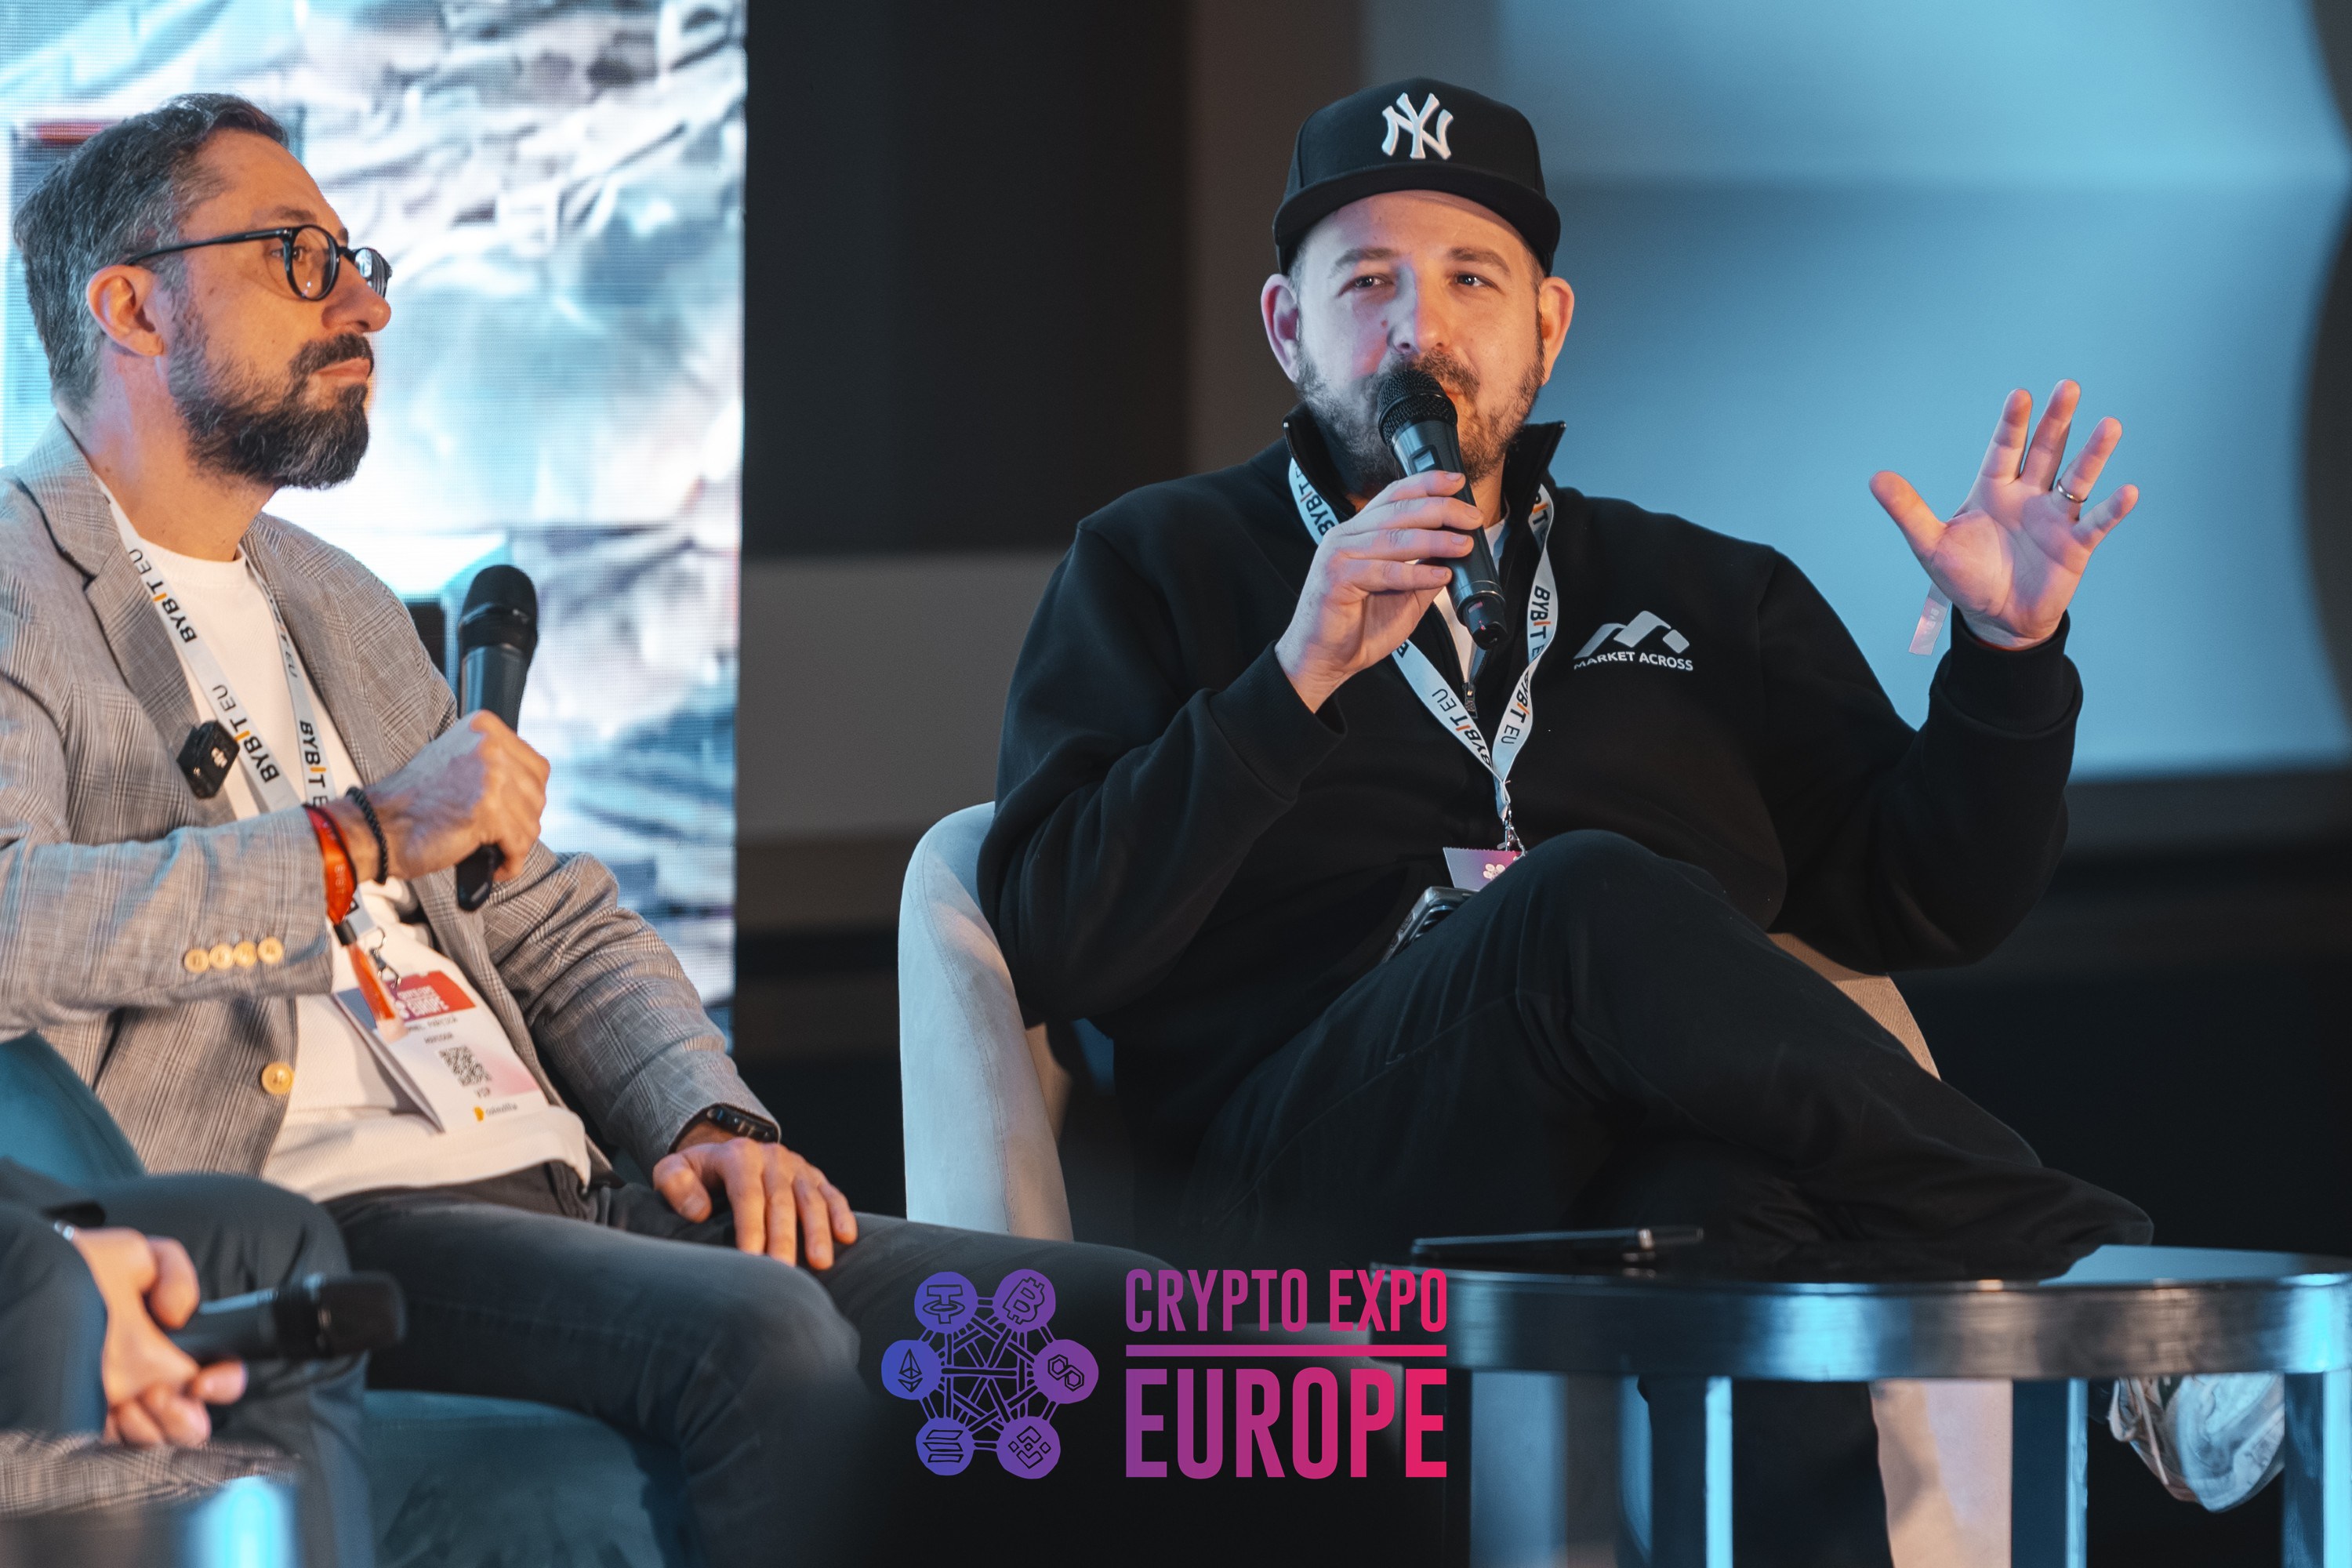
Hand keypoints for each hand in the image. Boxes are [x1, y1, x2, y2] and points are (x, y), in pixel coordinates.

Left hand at [66, 1228, 246, 1446]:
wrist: (18, 1295)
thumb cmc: (68, 1274)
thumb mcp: (132, 1257)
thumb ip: (176, 1278)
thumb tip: (180, 1316)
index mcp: (169, 1343)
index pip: (222, 1372)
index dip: (225, 1382)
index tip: (200, 1382)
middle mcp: (149, 1379)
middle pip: (194, 1423)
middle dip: (184, 1416)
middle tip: (156, 1392)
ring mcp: (118, 1404)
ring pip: (159, 1442)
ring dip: (151, 1428)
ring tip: (125, 1402)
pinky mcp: (86, 1423)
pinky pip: (117, 1451)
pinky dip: (119, 1439)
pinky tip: (106, 1413)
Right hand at [325, 711, 549, 883]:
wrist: (377, 826)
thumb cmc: (412, 802)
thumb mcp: (455, 760)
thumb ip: (492, 763)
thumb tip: (528, 786)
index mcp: (484, 727)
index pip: (538, 767)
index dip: (527, 798)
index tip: (511, 814)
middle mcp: (490, 745)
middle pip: (538, 795)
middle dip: (521, 822)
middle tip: (499, 837)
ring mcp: (490, 776)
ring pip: (531, 822)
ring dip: (513, 844)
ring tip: (491, 850)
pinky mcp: (487, 811)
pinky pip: (519, 846)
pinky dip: (510, 863)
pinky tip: (494, 866)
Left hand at [652, 1132, 858, 1267]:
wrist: (724, 1153)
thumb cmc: (697, 1173)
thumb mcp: (673, 1170)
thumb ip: (675, 1184)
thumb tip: (699, 1211)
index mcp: (738, 1155)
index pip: (748, 1195)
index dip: (751, 1228)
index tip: (751, 1259)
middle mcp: (771, 1157)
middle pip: (782, 1201)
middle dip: (784, 1239)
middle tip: (784, 1273)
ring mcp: (796, 1166)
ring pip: (811, 1199)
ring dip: (818, 1231)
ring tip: (821, 1263)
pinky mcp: (813, 1176)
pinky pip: (831, 1194)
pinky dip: (841, 1214)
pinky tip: (847, 1236)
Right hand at [1275, 468, 1478, 710]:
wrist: (1324, 660)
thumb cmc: (1356, 627)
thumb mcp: (1404, 593)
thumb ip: (1425, 568)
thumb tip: (1456, 550)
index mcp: (1359, 533)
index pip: (1394, 496)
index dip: (1426, 484)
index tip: (1456, 483)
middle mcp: (1345, 537)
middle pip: (1397, 510)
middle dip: (1440, 510)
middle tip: (1471, 518)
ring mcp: (1338, 556)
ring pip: (1393, 538)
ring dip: (1434, 540)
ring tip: (1463, 545)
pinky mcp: (1336, 579)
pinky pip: (1383, 571)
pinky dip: (1415, 572)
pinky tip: (1440, 575)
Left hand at [1870, 381, 2137, 649]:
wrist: (1996, 617)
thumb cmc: (1965, 576)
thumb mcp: (1931, 544)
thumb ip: (1908, 511)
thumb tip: (1875, 479)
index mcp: (1993, 490)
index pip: (2003, 449)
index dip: (2012, 424)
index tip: (2020, 395)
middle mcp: (2028, 495)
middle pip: (2045, 451)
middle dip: (2056, 421)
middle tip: (2069, 386)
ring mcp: (2055, 517)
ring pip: (2077, 479)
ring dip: (2093, 454)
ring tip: (2110, 425)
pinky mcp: (2076, 545)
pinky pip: (2097, 523)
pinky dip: (2112, 509)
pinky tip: (2128, 491)